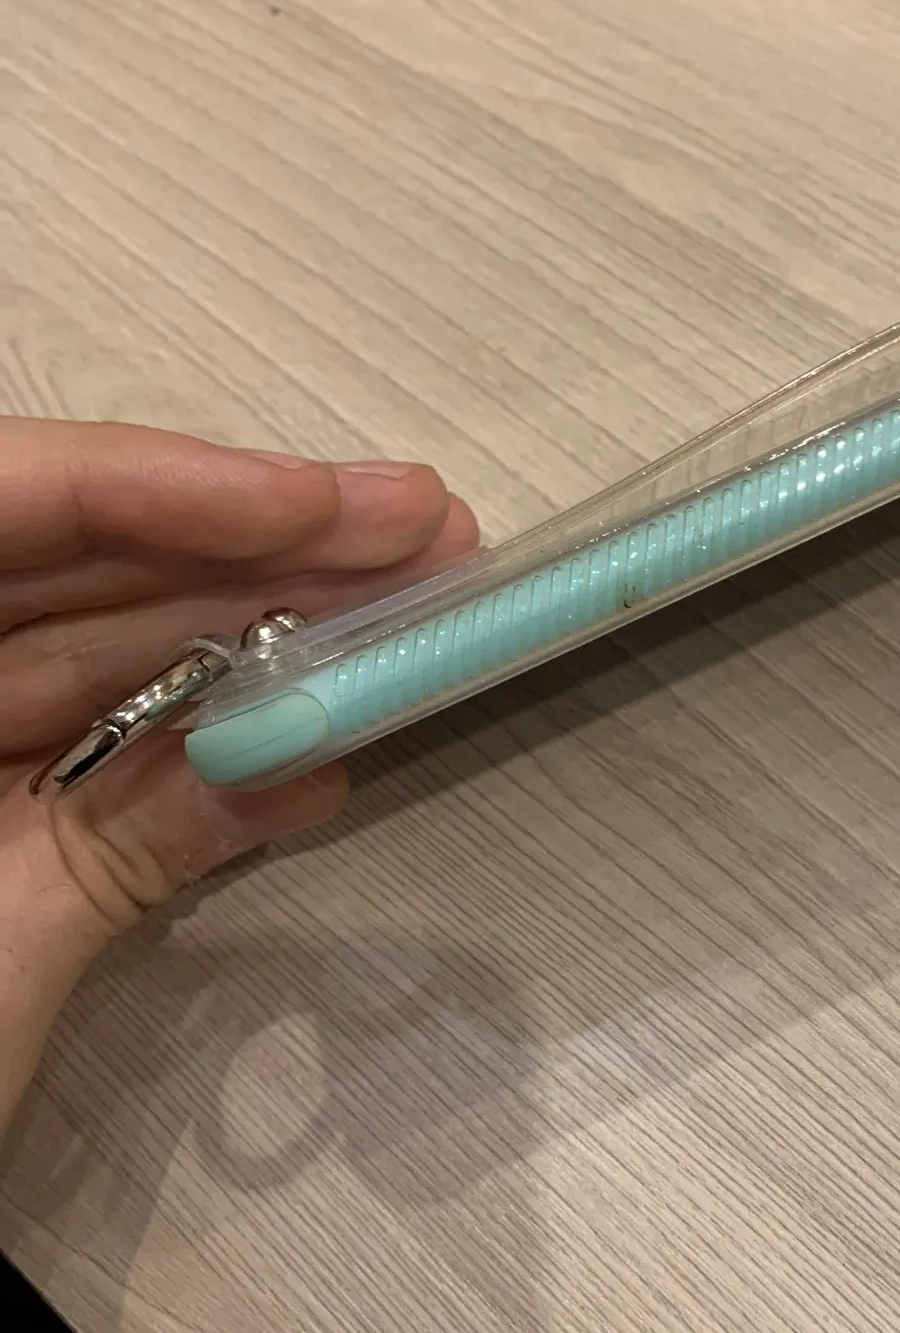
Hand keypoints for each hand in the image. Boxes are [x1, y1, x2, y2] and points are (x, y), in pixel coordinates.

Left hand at [0, 418, 478, 1130]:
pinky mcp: (1, 838)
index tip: (323, 506)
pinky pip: (107, 772)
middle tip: (425, 535)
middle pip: (81, 572)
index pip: (9, 504)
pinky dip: (214, 765)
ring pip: (107, 663)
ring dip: (266, 644)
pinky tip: (323, 746)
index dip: (164, 486)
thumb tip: (305, 760)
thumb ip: (123, 847)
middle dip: (260, 552)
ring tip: (413, 617)